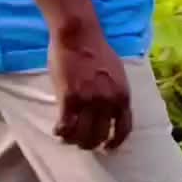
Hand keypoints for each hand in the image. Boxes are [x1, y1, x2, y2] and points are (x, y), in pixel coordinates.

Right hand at [49, 24, 132, 150]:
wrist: (79, 34)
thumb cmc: (96, 48)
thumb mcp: (116, 72)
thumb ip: (115, 92)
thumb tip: (112, 109)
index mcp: (122, 95)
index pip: (123, 129)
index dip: (115, 142)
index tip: (107, 148)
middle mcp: (108, 102)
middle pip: (100, 136)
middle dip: (90, 143)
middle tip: (82, 142)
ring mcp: (88, 101)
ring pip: (81, 135)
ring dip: (74, 140)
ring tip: (68, 137)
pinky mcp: (69, 98)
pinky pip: (65, 126)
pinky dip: (61, 132)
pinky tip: (57, 130)